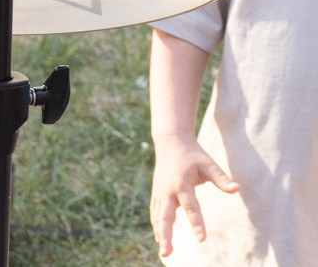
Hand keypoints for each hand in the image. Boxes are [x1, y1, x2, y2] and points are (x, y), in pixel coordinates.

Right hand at [149, 135, 239, 255]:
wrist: (170, 141)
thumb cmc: (193, 154)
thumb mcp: (209, 164)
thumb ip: (222, 179)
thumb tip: (238, 189)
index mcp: (181, 184)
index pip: (191, 208)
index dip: (197, 224)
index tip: (202, 240)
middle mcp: (167, 190)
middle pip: (165, 217)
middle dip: (165, 235)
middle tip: (167, 252)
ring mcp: (160, 192)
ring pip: (158, 217)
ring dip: (160, 234)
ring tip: (164, 252)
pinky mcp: (157, 193)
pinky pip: (156, 212)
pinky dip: (157, 225)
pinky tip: (160, 238)